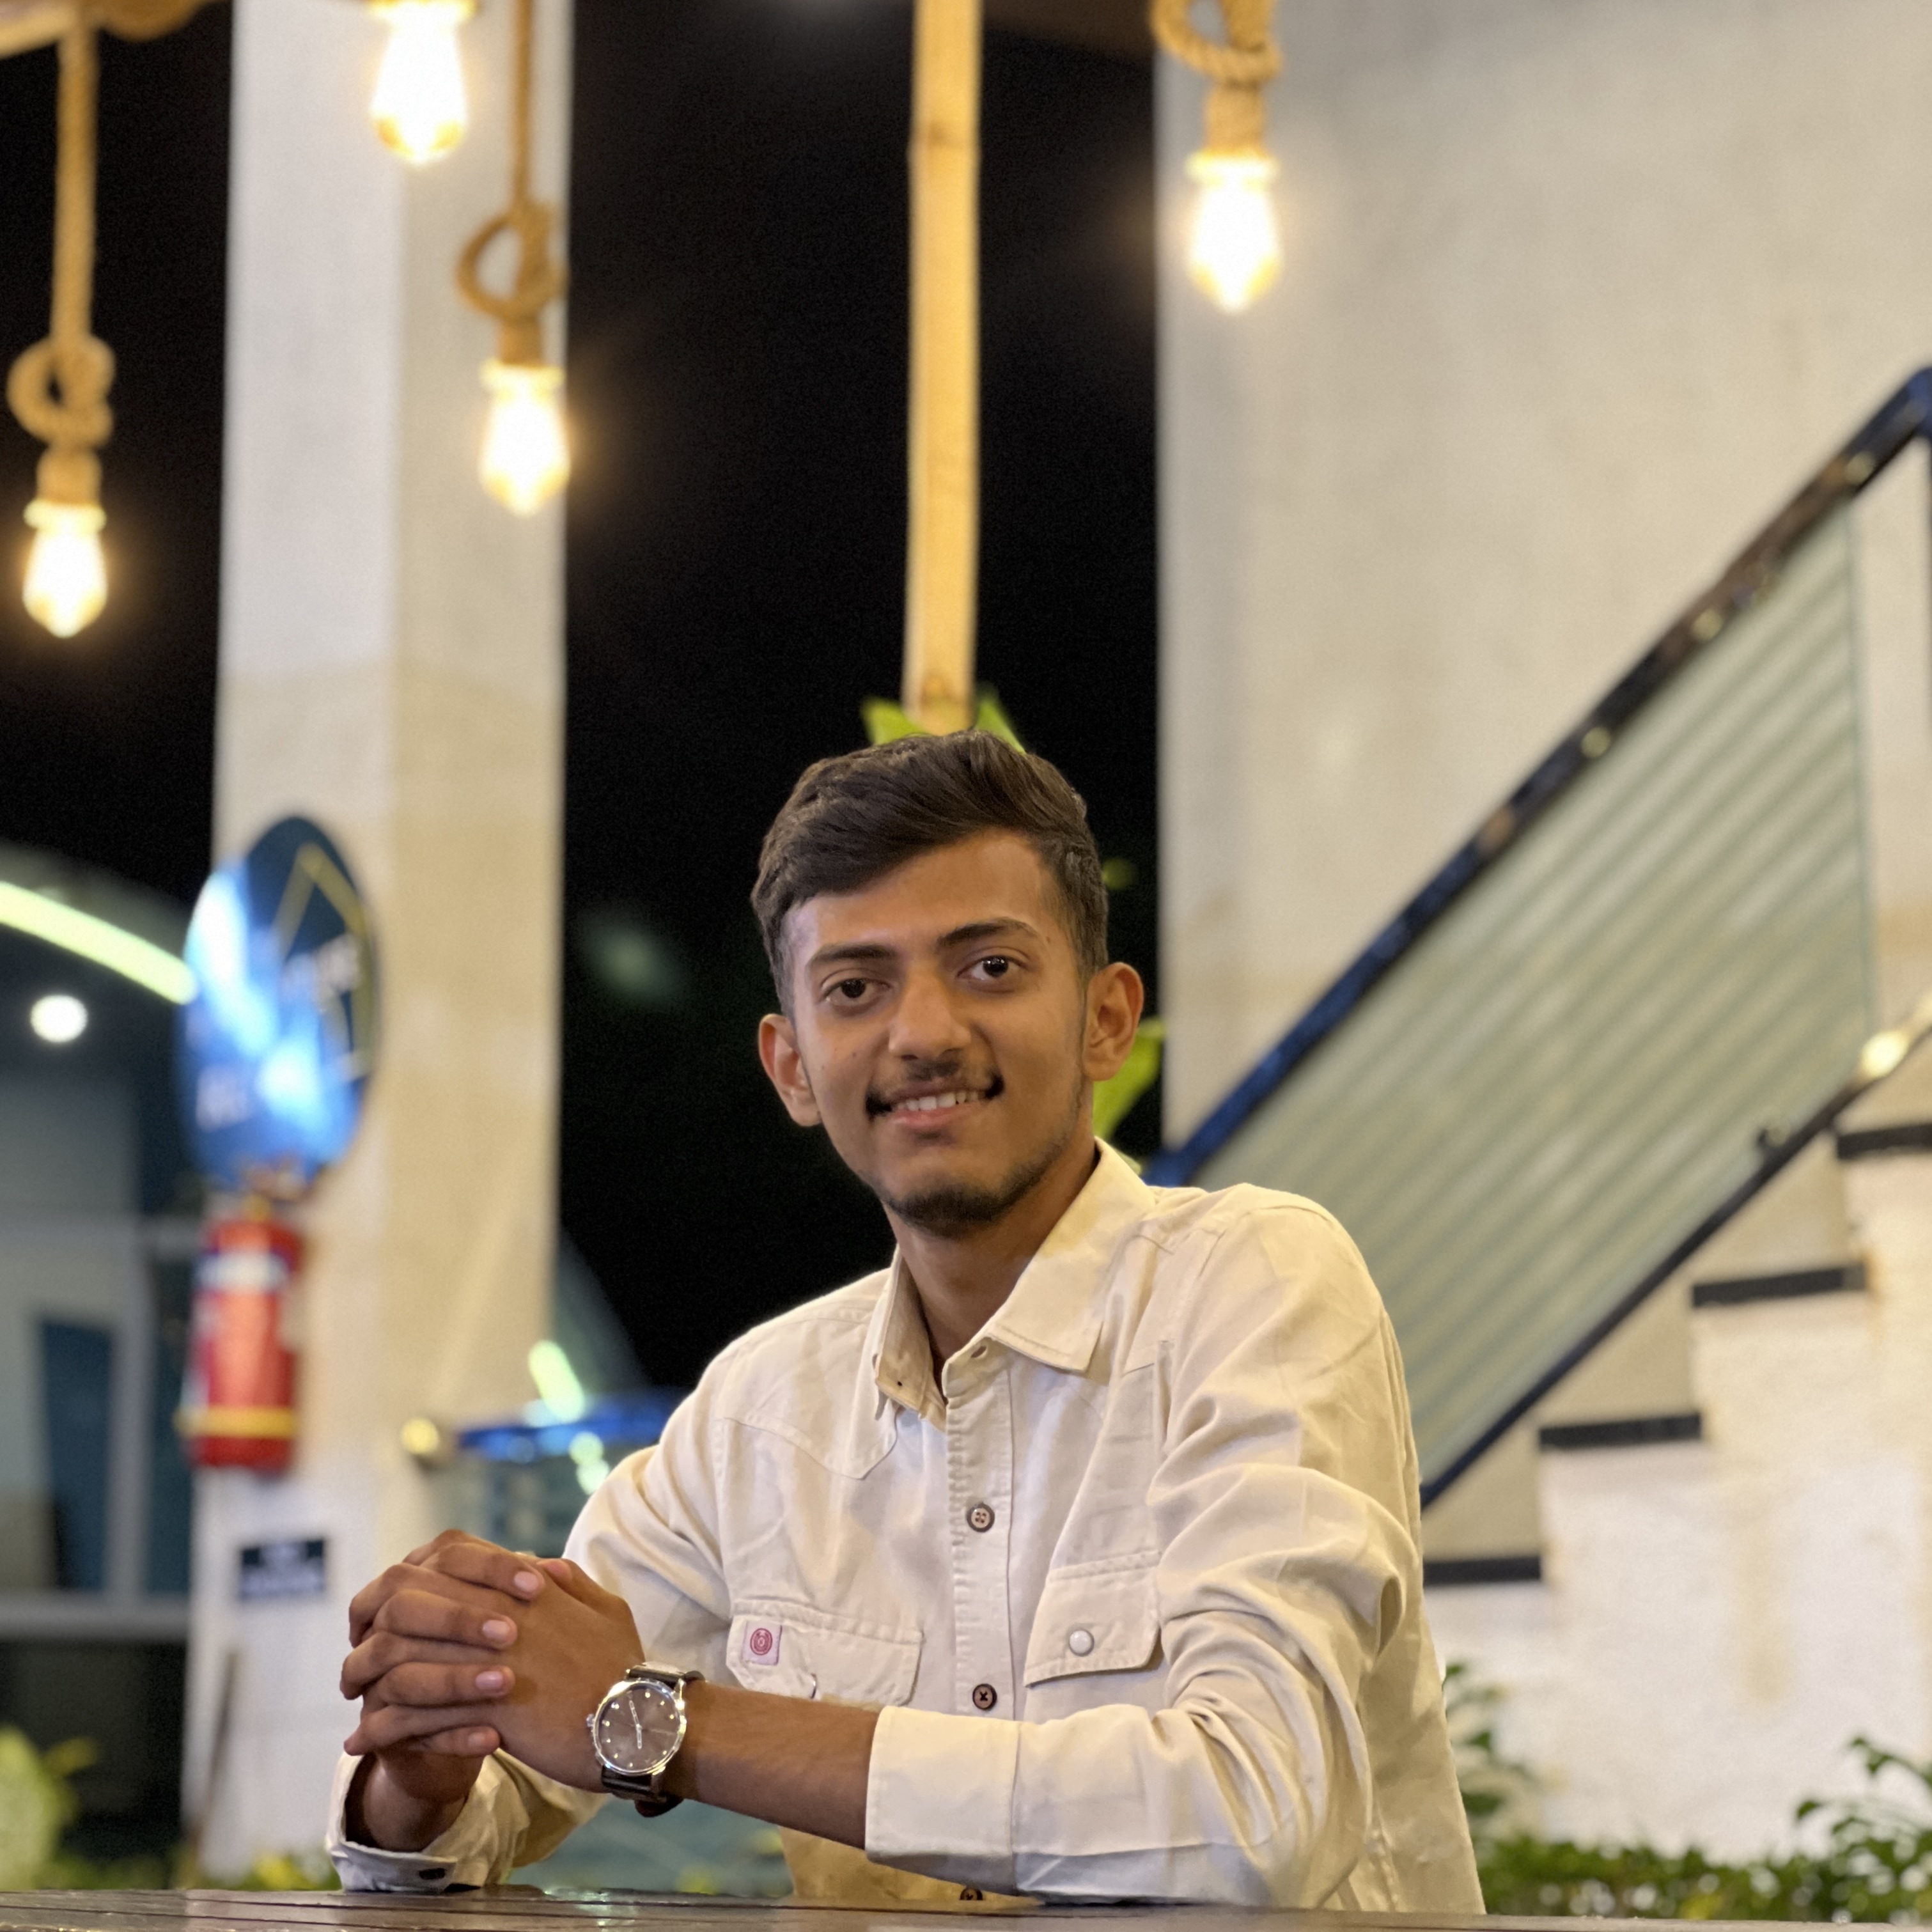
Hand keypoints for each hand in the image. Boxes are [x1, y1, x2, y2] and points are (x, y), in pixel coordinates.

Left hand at [344, 1531, 644, 1793]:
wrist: (641, 1721)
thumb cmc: (626, 1669)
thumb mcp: (608, 1610)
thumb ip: (574, 1584)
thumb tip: (545, 1566)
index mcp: (526, 1590)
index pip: (450, 1564)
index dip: (414, 1583)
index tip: (394, 1607)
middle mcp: (502, 1618)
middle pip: (413, 1608)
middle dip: (375, 1632)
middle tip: (357, 1659)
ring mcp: (493, 1662)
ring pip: (406, 1661)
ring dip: (370, 1685)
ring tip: (354, 1706)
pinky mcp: (489, 1709)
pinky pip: (416, 1716)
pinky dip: (382, 1729)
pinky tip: (363, 1743)